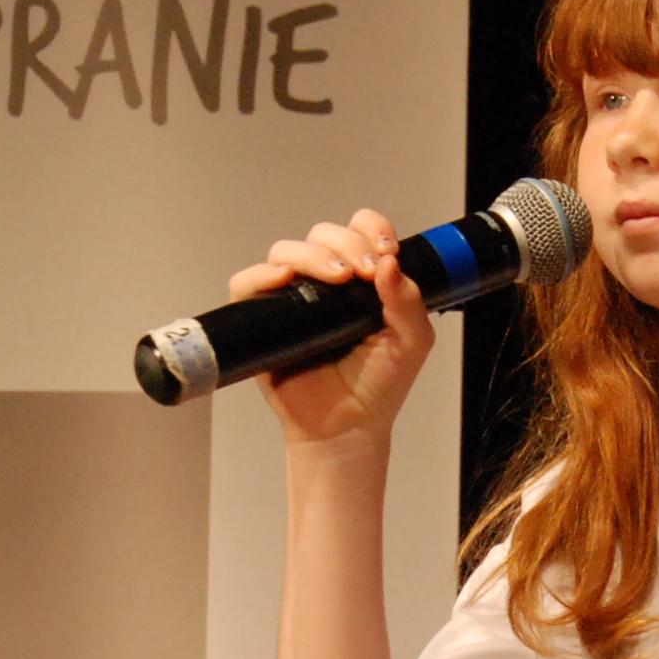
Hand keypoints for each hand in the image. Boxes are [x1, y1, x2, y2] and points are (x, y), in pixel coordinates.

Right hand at [230, 208, 431, 448]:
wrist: (347, 428)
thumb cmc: (378, 386)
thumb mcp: (411, 342)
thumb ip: (408, 301)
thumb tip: (390, 262)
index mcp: (361, 280)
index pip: (360, 231)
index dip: (371, 229)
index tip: (386, 250)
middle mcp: (324, 283)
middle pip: (322, 234)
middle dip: (347, 243)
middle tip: (365, 270)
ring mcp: (291, 298)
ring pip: (286, 251)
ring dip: (311, 255)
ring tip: (337, 277)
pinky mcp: (261, 319)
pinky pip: (247, 284)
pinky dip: (261, 274)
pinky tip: (285, 279)